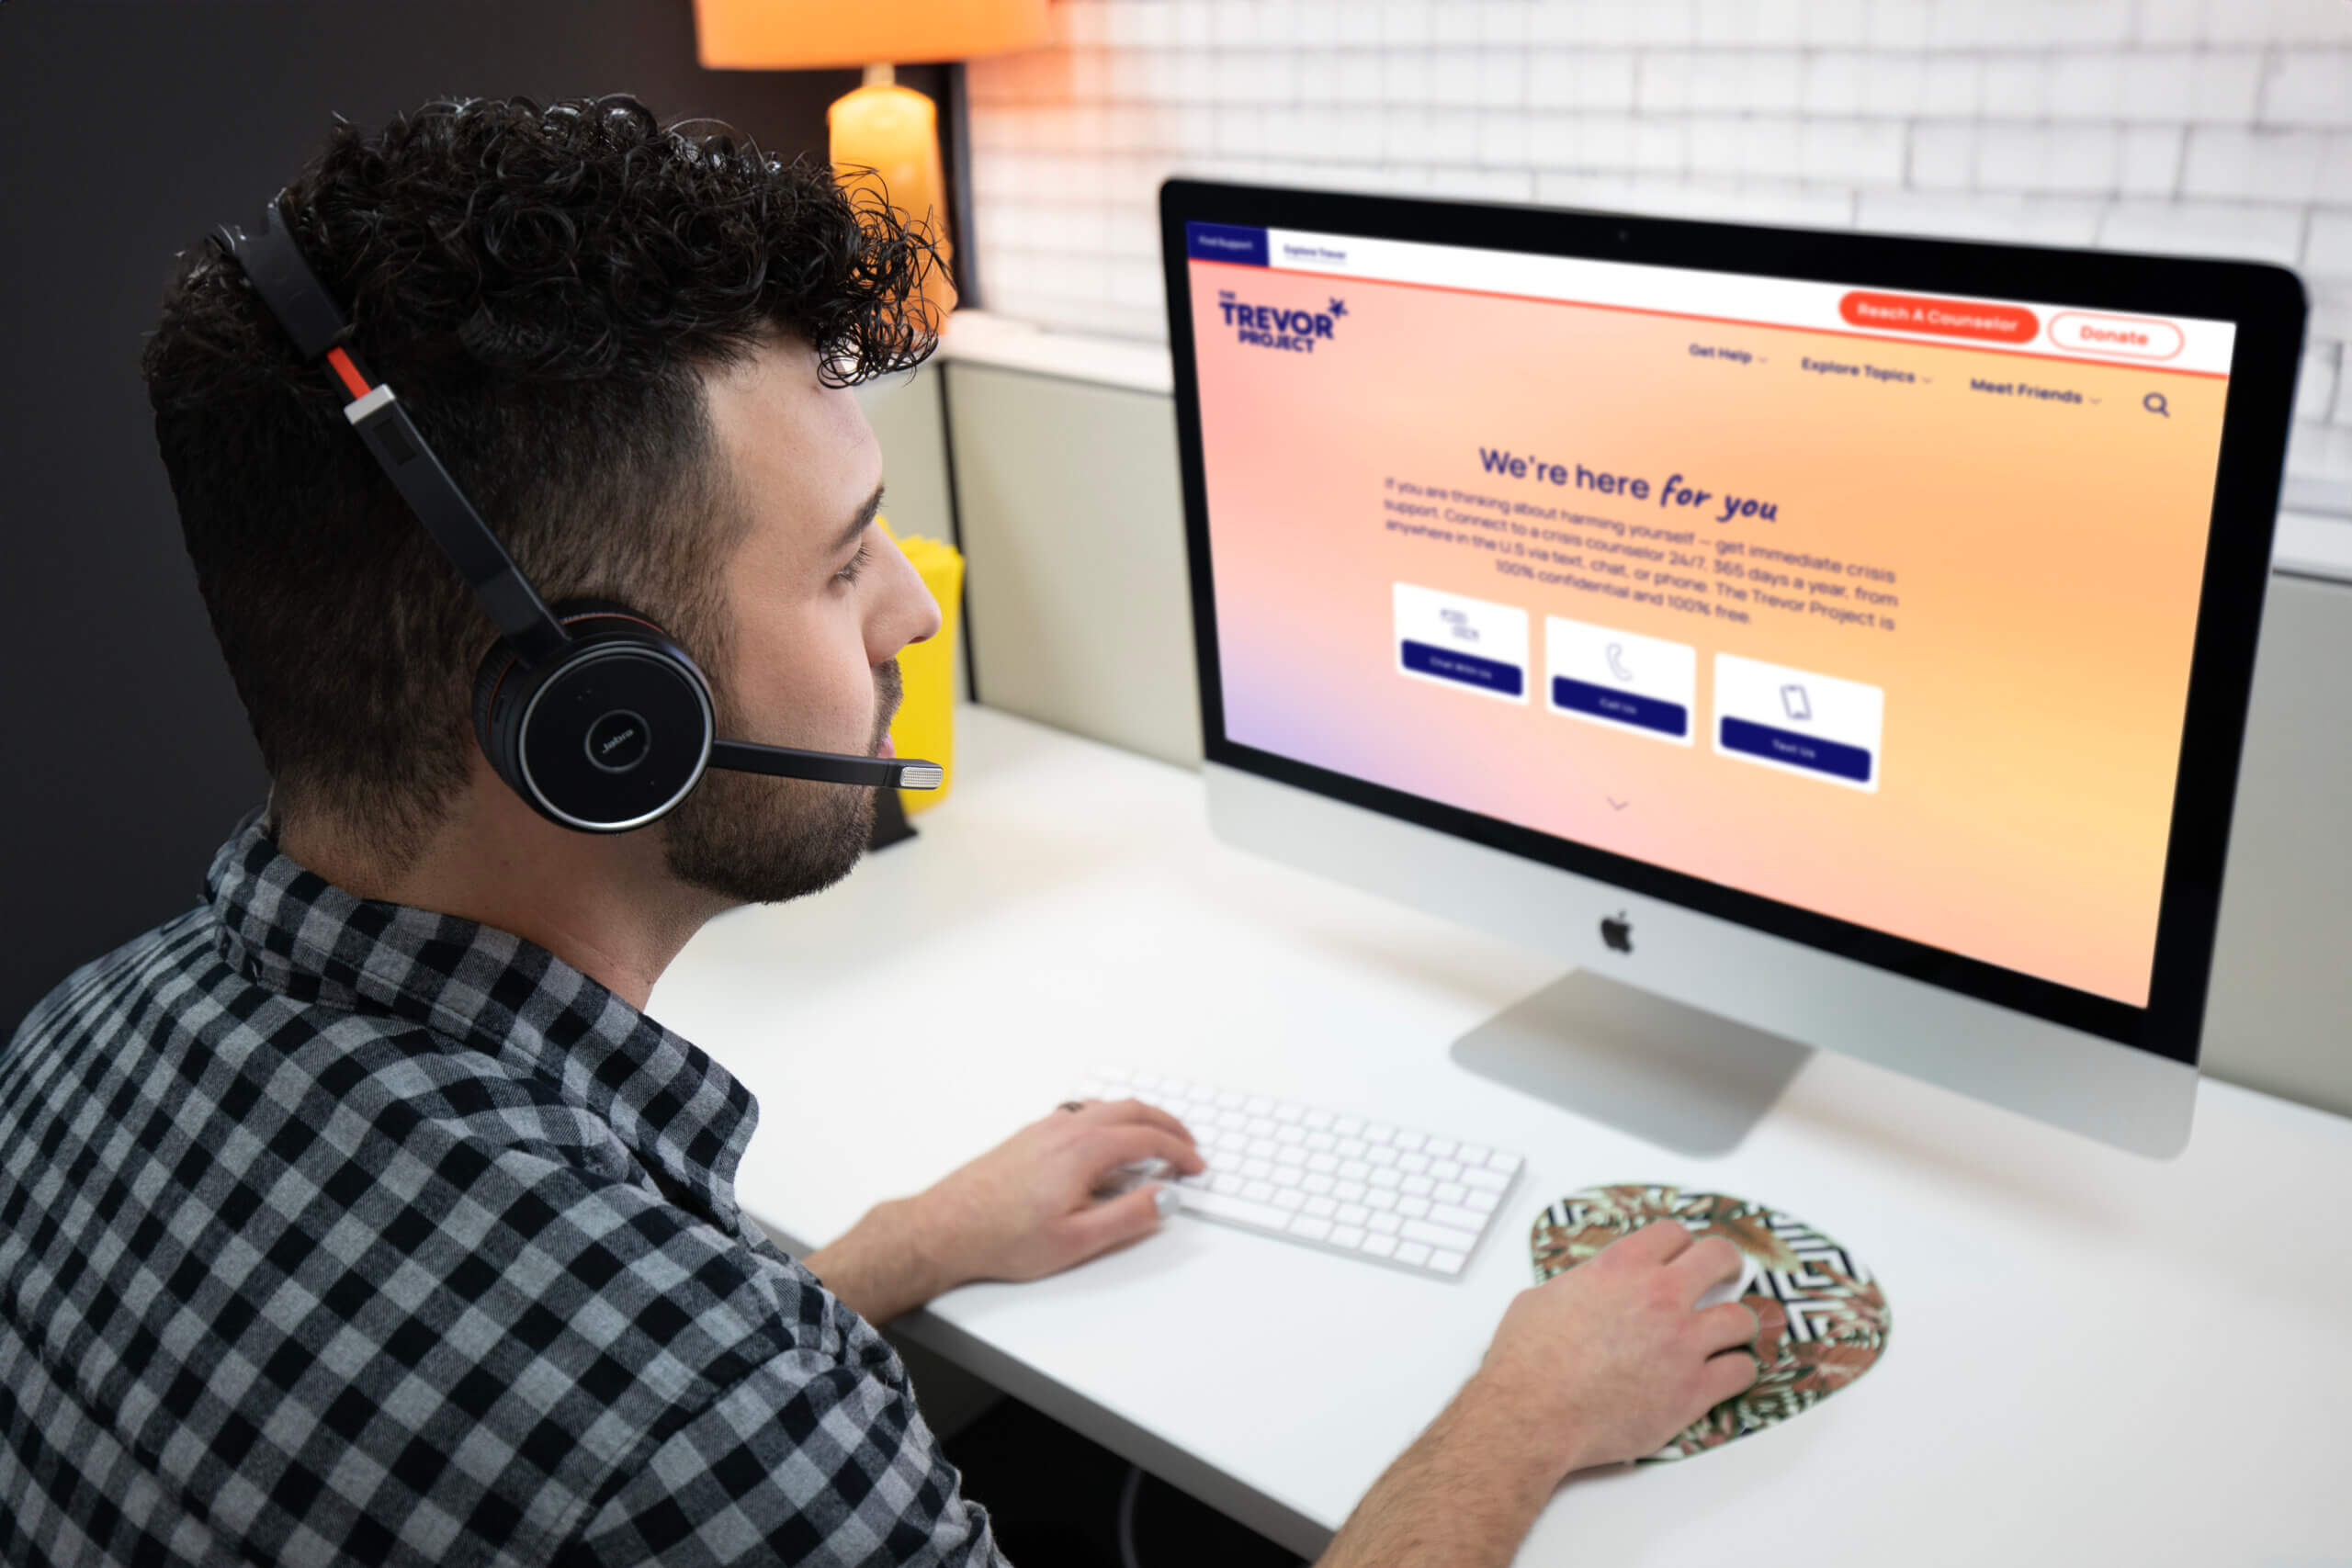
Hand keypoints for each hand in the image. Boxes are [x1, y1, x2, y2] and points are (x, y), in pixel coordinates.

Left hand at [913, 1097, 1205, 1288]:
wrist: (946, 1228)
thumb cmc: (1003, 1237)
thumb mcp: (1078, 1240)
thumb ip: (1129, 1217)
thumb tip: (1166, 1197)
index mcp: (1083, 1150)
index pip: (1147, 1138)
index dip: (1179, 1151)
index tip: (1195, 1166)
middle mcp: (1065, 1129)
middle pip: (1130, 1109)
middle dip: (1166, 1124)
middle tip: (1187, 1144)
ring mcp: (1045, 1128)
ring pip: (1104, 1106)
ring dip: (1137, 1118)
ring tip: (1154, 1141)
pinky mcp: (1029, 1136)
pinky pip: (1081, 1112)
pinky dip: (1109, 1118)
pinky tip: (1105, 1143)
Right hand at [1474, 1220, 1760, 1480]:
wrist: (1533, 1412)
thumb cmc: (1527, 1359)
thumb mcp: (1542, 1297)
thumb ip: (1579, 1286)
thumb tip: (1583, 1292)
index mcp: (1622, 1266)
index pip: (1674, 1234)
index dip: (1680, 1245)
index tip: (1682, 1257)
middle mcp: (1660, 1296)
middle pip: (1721, 1259)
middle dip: (1726, 1266)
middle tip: (1724, 1278)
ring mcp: (1683, 1343)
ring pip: (1742, 1319)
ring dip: (1737, 1324)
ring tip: (1728, 1334)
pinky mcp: (1693, 1390)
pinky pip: (1741, 1371)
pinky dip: (1736, 1371)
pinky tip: (1725, 1373)